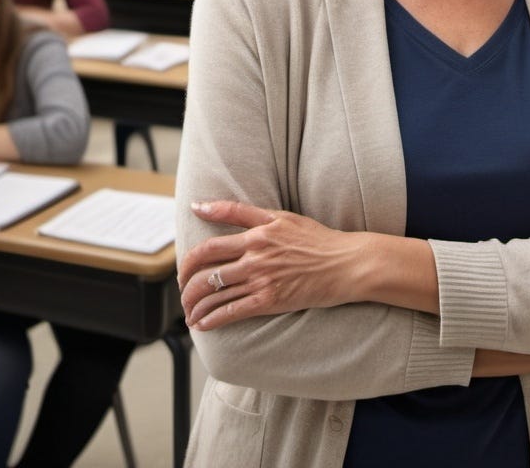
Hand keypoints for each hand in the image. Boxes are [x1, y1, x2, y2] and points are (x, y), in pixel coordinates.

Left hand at [178, 200, 364, 330]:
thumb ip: (240, 212)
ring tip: (190, 314)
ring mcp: (262, 280)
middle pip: (205, 274)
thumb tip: (199, 205)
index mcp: (256, 235)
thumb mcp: (280, 216)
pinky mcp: (271, 301)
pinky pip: (232, 312)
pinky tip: (203, 325)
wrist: (346, 263)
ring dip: (195, 307)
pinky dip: (212, 320)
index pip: (208, 248)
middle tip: (184, 295)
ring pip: (215, 295)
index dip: (188, 262)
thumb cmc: (316, 238)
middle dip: (186, 288)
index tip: (183, 271)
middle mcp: (255, 257)